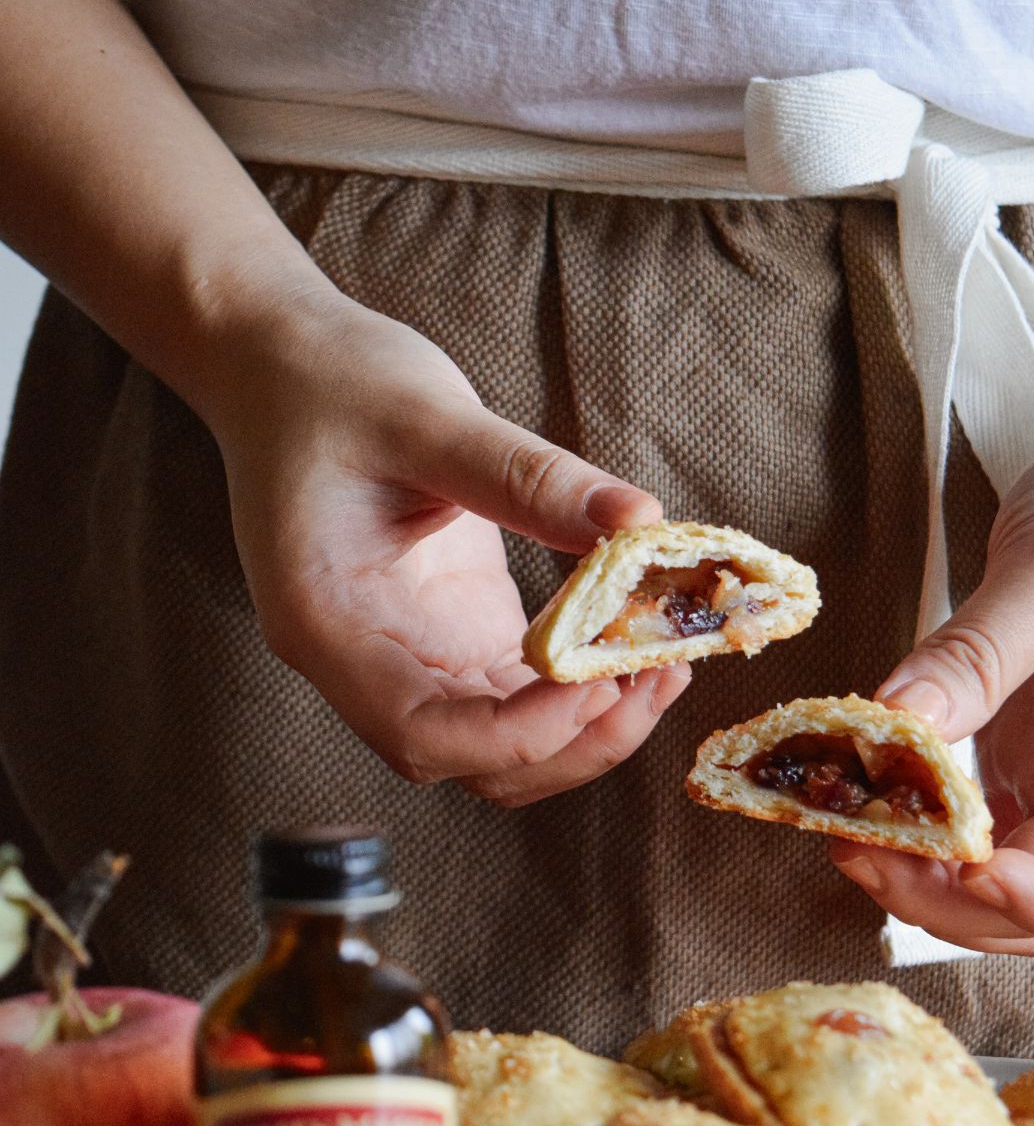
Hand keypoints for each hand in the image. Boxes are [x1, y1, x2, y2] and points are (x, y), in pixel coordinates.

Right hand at [189, 287, 690, 803]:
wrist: (280, 365)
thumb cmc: (331, 383)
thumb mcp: (427, 417)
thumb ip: (531, 479)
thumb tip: (640, 523)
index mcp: (329, 626)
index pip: (424, 735)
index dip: (522, 732)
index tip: (604, 677)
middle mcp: (364, 664)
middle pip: (473, 761)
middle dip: (574, 739)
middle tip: (658, 671)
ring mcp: (408, 657)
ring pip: (502, 746)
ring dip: (587, 725)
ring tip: (661, 658)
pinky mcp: (448, 635)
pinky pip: (518, 695)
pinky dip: (579, 685)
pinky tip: (632, 636)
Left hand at [830, 309, 1033, 952]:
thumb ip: (981, 653)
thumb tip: (894, 731)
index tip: (977, 867)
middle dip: (959, 899)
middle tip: (866, 854)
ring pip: (995, 871)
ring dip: (923, 875)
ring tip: (848, 831)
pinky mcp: (1016, 744)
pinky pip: (960, 814)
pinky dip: (909, 823)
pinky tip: (858, 796)